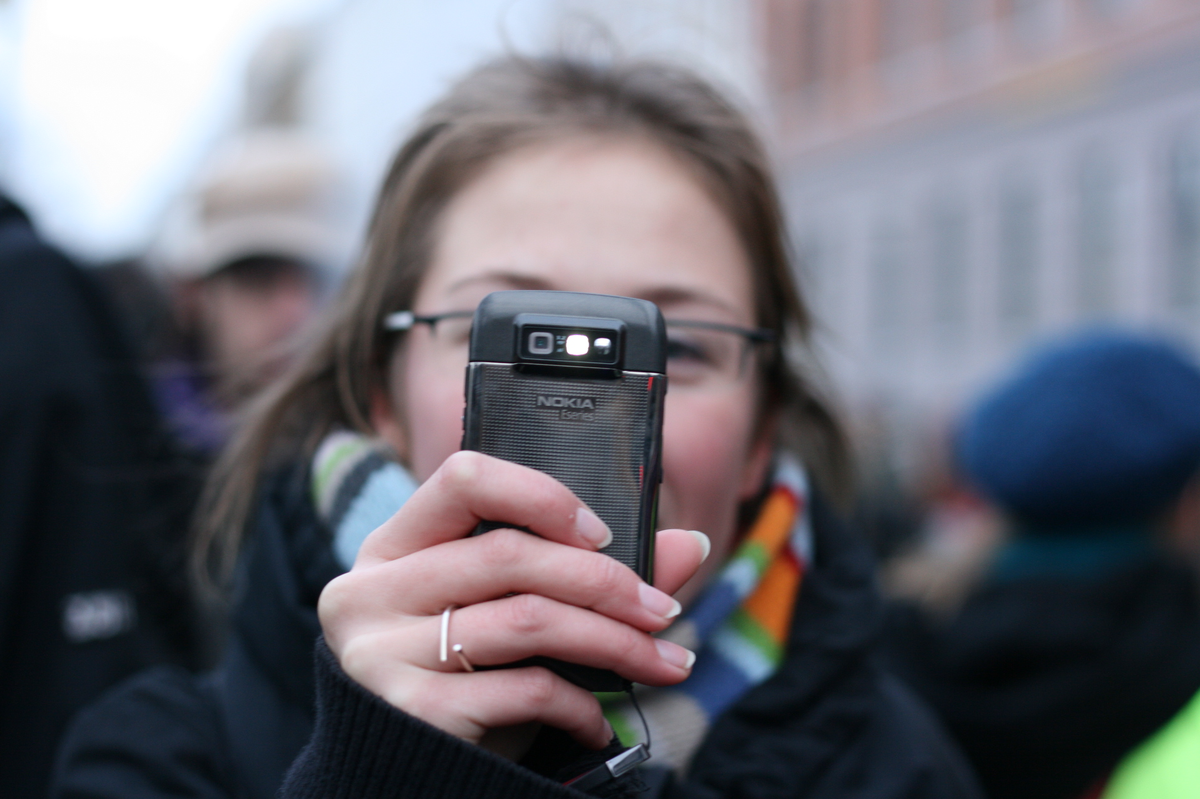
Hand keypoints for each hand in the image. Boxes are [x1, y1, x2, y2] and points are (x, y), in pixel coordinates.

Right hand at [318, 450, 708, 749]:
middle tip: (664, 612)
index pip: (464, 478)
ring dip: (615, 643)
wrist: (407, 784)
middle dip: (606, 584)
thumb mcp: (511, 620)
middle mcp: (370, 591)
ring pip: (528, 620)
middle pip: (509, 555)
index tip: (602, 536)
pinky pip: (524, 689)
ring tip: (664, 664)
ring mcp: (379, 650)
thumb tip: (693, 544)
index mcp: (392, 548)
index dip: (542, 498)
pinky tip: (598, 722)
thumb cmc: (464, 686)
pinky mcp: (410, 710)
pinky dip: (581, 705)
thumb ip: (591, 576)